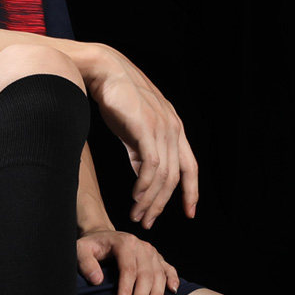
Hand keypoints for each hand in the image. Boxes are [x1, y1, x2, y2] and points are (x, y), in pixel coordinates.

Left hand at [77, 229, 180, 294]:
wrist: (102, 237)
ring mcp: (151, 252)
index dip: (126, 289)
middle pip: (145, 274)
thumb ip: (86, 263)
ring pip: (159, 274)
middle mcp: (141, 246)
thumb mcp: (81, 250)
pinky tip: (173, 291)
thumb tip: (97, 280)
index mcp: (124, 243)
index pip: (128, 269)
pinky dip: (173, 279)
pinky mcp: (157, 257)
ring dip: (157, 294)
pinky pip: (168, 268)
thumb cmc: (91, 246)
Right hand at [83, 43, 198, 229]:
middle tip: (147, 223)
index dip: (191, 192)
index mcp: (174, 130)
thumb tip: (143, 178)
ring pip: (163, 176)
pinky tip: (135, 198)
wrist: (103, 72)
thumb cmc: (117, 99)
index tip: (189, 213)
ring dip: (149, 200)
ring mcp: (162, 128)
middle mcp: (173, 129)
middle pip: (175, 178)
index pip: (190, 167)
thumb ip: (141, 152)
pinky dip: (144, 186)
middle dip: (162, 205)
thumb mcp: (135, 130)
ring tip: (136, 215)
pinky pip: (150, 166)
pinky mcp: (146, 128)